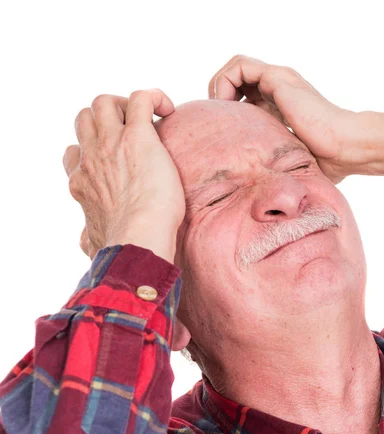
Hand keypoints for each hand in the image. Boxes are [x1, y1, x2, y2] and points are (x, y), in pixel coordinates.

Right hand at [63, 89, 184, 262]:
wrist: (137, 239)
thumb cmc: (122, 246)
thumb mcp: (94, 243)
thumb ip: (89, 239)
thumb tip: (85, 245)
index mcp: (83, 183)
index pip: (76, 154)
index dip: (92, 151)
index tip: (114, 160)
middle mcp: (92, 158)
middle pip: (85, 119)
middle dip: (105, 119)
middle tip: (132, 134)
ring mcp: (112, 143)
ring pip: (105, 102)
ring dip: (124, 105)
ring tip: (149, 122)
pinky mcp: (138, 136)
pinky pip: (141, 98)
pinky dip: (153, 97)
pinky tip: (168, 110)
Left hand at [208, 55, 361, 184]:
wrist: (344, 148)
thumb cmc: (328, 162)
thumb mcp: (292, 162)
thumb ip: (278, 165)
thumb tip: (269, 192)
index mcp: (283, 105)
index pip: (247, 95)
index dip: (231, 110)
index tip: (226, 133)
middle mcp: (280, 88)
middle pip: (239, 78)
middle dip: (221, 94)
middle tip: (219, 120)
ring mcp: (279, 80)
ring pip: (236, 67)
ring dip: (219, 86)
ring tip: (219, 110)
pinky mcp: (277, 78)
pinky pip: (239, 67)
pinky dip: (224, 82)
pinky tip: (226, 106)